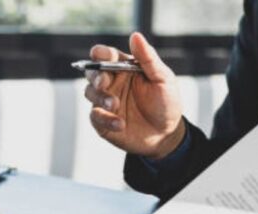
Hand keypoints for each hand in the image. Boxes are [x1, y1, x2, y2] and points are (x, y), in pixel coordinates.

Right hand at [84, 32, 185, 159]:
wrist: (167, 134)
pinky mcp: (103, 121)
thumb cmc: (166, 102)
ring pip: (90, 93)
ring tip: (115, 105)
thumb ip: (148, 58)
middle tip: (104, 83)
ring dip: (101, 97)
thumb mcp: (163, 79)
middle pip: (92, 72)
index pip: (106, 55)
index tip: (101, 55)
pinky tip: (120, 123)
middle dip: (95, 76)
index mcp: (123, 67)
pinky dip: (105, 119)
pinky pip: (95, 116)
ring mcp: (105, 102)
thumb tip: (136, 36)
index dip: (101, 53)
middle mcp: (112, 82)